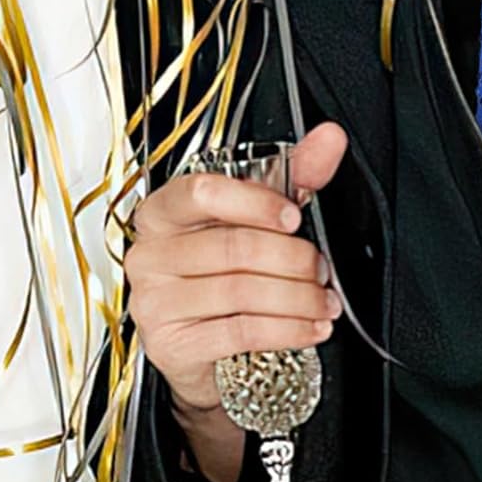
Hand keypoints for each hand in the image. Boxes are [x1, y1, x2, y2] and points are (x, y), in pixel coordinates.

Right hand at [125, 122, 348, 419]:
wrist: (202, 344)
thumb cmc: (225, 269)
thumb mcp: (257, 214)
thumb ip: (294, 174)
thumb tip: (330, 138)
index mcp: (164, 210)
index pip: (201, 193)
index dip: (254, 202)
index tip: (293, 217)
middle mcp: (150, 253)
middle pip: (233, 246)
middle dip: (292, 259)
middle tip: (321, 269)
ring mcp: (155, 301)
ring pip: (242, 291)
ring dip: (298, 297)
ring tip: (324, 301)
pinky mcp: (171, 344)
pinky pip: (240, 331)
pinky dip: (288, 329)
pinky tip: (311, 326)